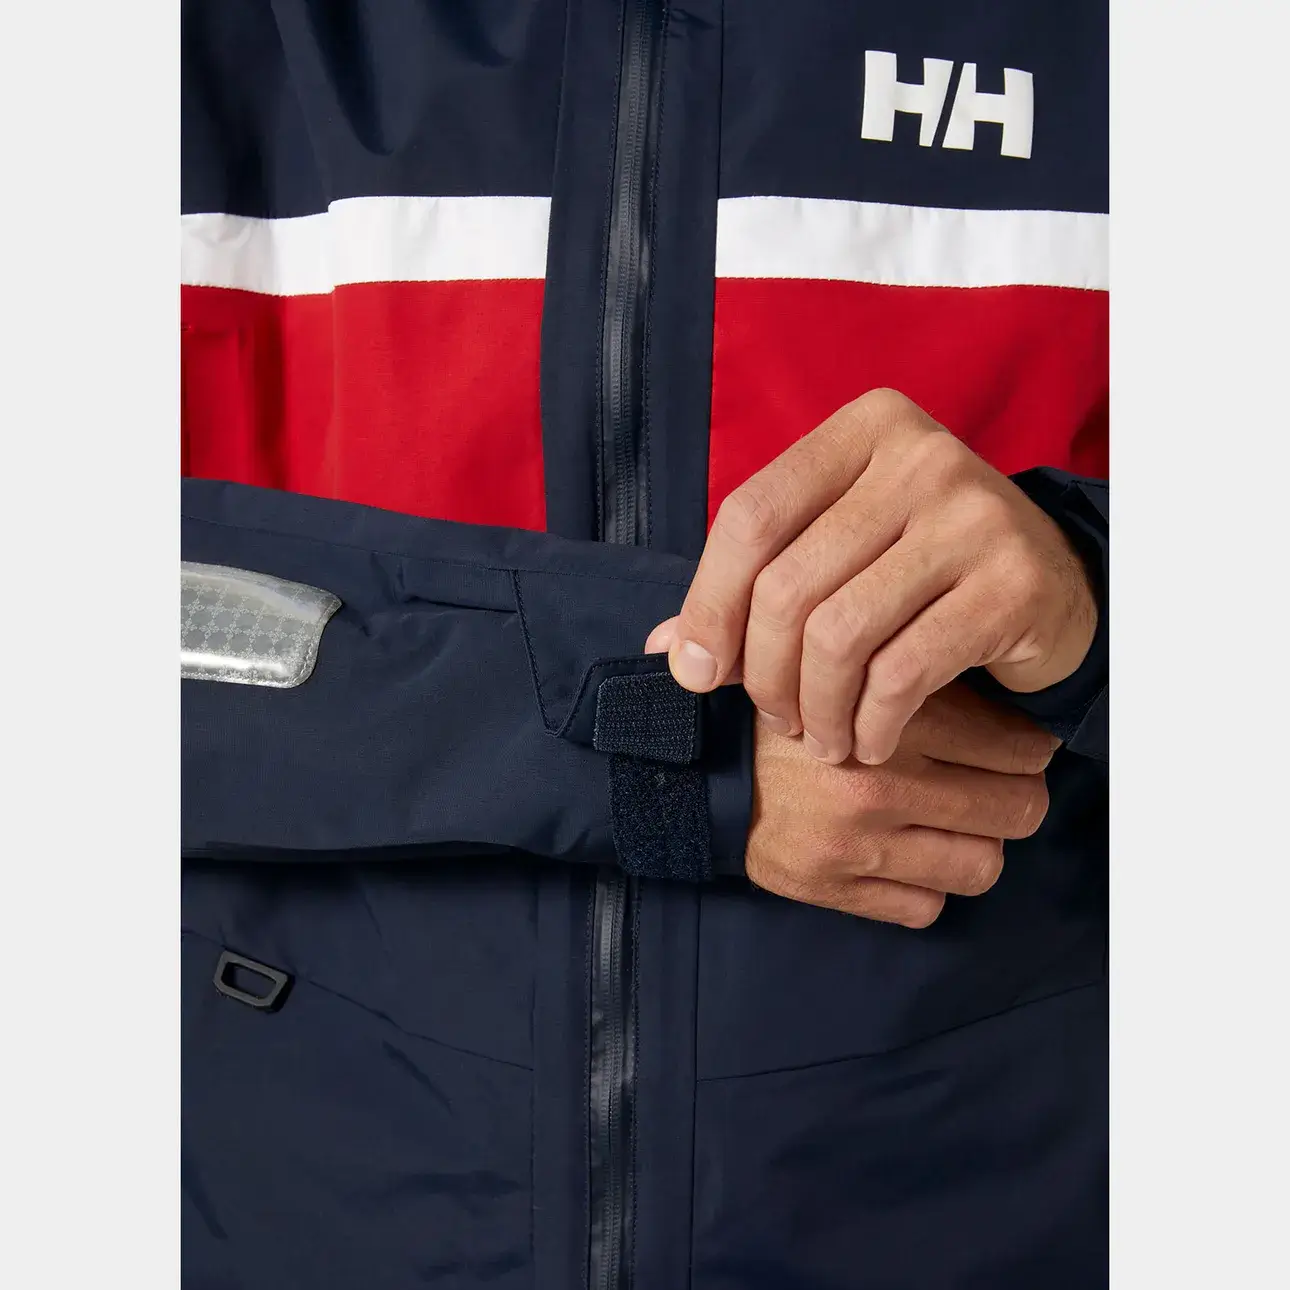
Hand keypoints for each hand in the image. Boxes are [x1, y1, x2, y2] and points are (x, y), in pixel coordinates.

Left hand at [651, 389, 1095, 765]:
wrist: (1053, 584)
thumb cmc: (920, 568)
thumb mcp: (837, 552)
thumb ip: (754, 587)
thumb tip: (667, 651)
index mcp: (862, 428)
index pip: (751, 515)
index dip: (708, 603)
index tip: (695, 670)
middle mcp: (920, 456)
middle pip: (788, 584)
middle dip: (763, 673)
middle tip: (776, 717)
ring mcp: (974, 515)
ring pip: (840, 635)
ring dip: (816, 708)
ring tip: (820, 737)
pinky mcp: (1012, 583)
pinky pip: (903, 673)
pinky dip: (871, 723)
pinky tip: (868, 741)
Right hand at [744, 681, 1056, 925]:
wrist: (691, 767)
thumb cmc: (771, 713)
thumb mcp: (840, 665)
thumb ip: (907, 663)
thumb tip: (982, 661)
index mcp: (888, 717)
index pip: (1016, 745)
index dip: (1026, 746)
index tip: (1016, 746)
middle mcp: (880, 783)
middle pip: (1016, 808)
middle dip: (1015, 797)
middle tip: (995, 787)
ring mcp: (859, 845)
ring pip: (982, 865)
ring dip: (975, 847)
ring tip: (953, 827)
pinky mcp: (835, 889)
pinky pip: (924, 908)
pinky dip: (924, 888)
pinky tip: (905, 858)